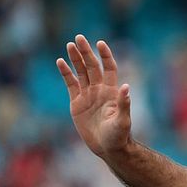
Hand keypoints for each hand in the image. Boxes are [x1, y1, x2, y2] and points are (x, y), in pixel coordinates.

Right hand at [57, 35, 130, 157]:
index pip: (108, 68)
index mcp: (111, 91)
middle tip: (79, 38)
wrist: (108, 148)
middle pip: (92, 66)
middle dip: (86, 52)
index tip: (100, 43)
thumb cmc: (119, 136)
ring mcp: (88, 95)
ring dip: (75, 58)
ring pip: (81, 72)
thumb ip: (123, 104)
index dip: (105, 56)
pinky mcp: (77, 103)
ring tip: (69, 44)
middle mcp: (99, 89)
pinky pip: (70, 84)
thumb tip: (126, 87)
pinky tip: (60, 61)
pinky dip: (66, 73)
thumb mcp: (122, 121)